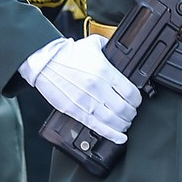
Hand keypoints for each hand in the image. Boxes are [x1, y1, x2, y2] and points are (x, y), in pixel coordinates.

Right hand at [21, 35, 141, 143]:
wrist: (44, 62)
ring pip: (113, 120)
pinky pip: (97, 126)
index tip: (136, 101)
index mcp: (105, 71)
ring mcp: (87, 101)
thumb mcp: (93, 44)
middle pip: (124, 109)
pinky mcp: (76, 111)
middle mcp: (98, 88)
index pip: (130, 92)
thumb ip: (108, 48)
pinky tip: (119, 137)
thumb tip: (118, 50)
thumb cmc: (66, 54)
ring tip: (124, 123)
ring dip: (123, 125)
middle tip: (132, 113)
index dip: (137, 100)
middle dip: (131, 114)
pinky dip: (111, 134)